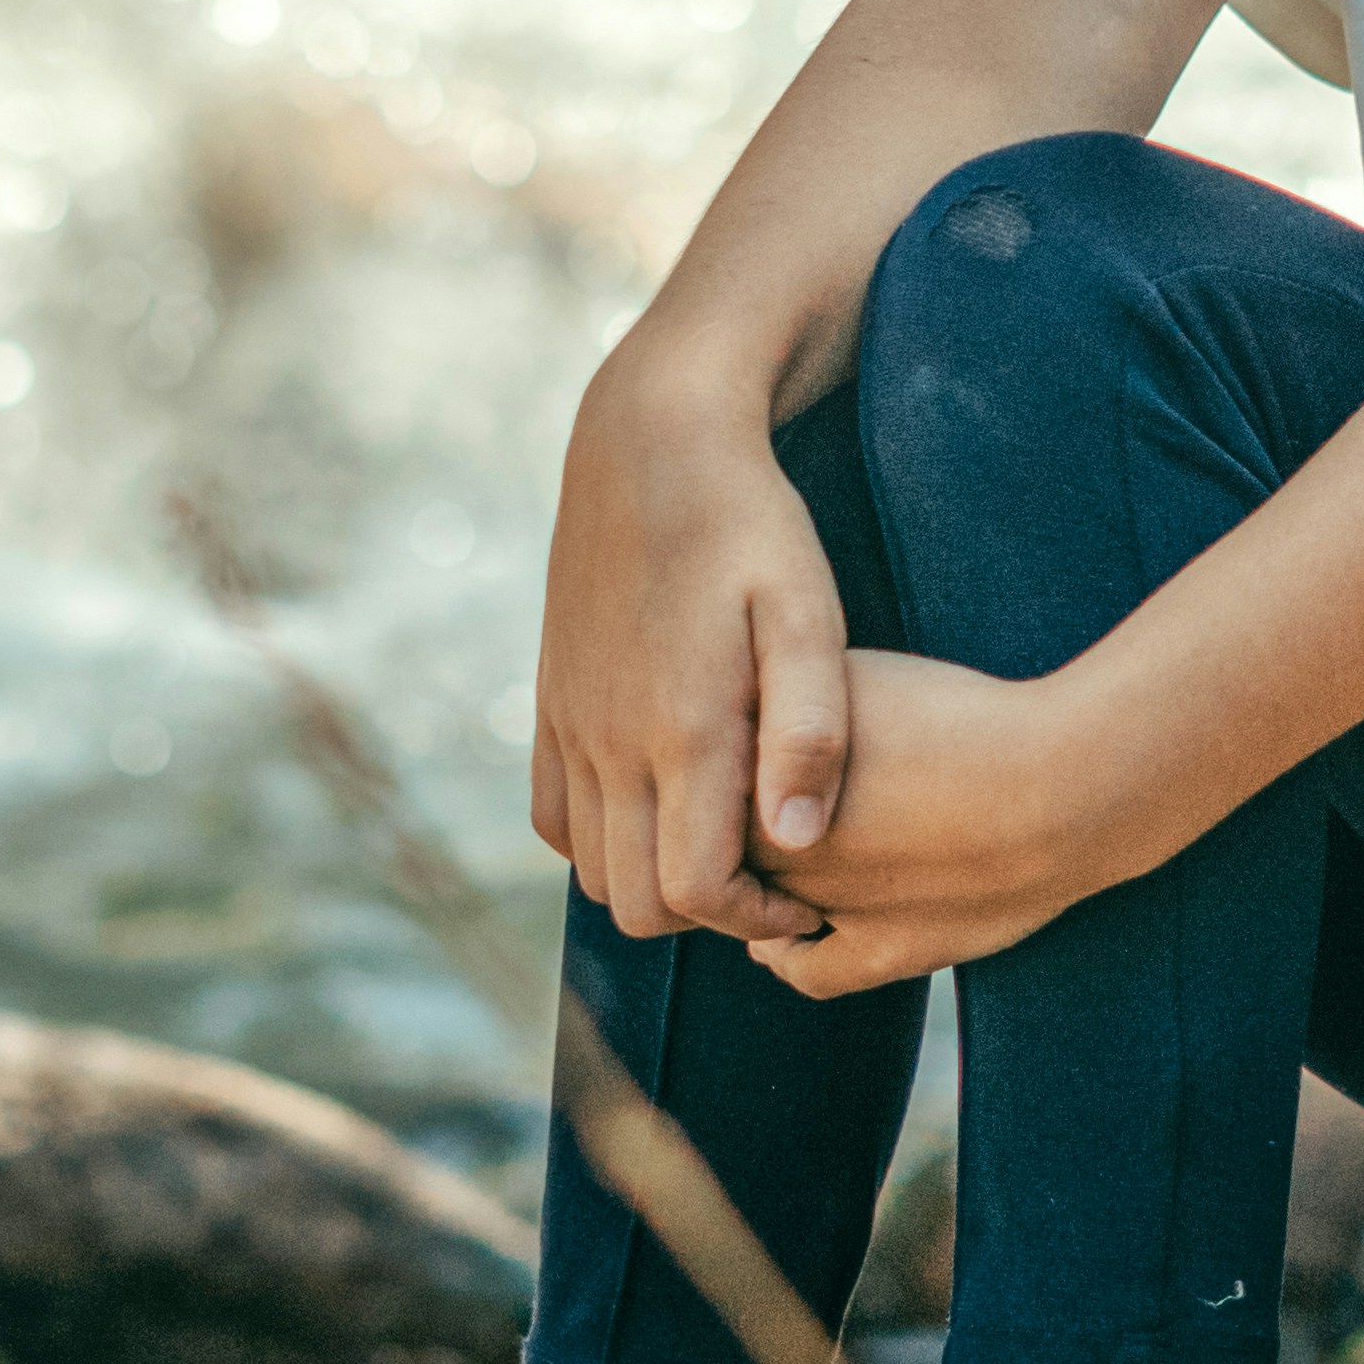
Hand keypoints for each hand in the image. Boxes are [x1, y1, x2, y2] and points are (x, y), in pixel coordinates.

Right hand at [528, 355, 846, 950]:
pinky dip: (602, 840)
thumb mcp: (809, 613)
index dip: (757, 922)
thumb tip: (797, 841)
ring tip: (726, 844)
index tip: (812, 901)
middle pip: (637, 902)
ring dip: (654, 880)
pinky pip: (553, 816)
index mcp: (682, 729)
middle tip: (774, 882)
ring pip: (592, 869)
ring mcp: (571, 724)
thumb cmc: (752, 525)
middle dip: (709, 916)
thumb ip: (810, 730)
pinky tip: (664, 806)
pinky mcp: (550, 702)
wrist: (650, 442)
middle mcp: (611, 741)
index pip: (695, 892)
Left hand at [739, 652, 1158, 999]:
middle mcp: (778, 857)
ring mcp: (828, 912)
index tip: (724, 747)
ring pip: (752, 910)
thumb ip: (776, 696)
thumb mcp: (847, 676)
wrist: (1062, 787)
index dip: (708, 766)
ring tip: (774, 854)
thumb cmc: (962, 716)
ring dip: (756, 886)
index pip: (689, 786)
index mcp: (754, 788)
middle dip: (725, 824)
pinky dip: (787, 953)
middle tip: (745, 796)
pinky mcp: (885, 954)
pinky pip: (807, 970)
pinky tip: (787, 936)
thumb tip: (730, 707)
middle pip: (716, 849)